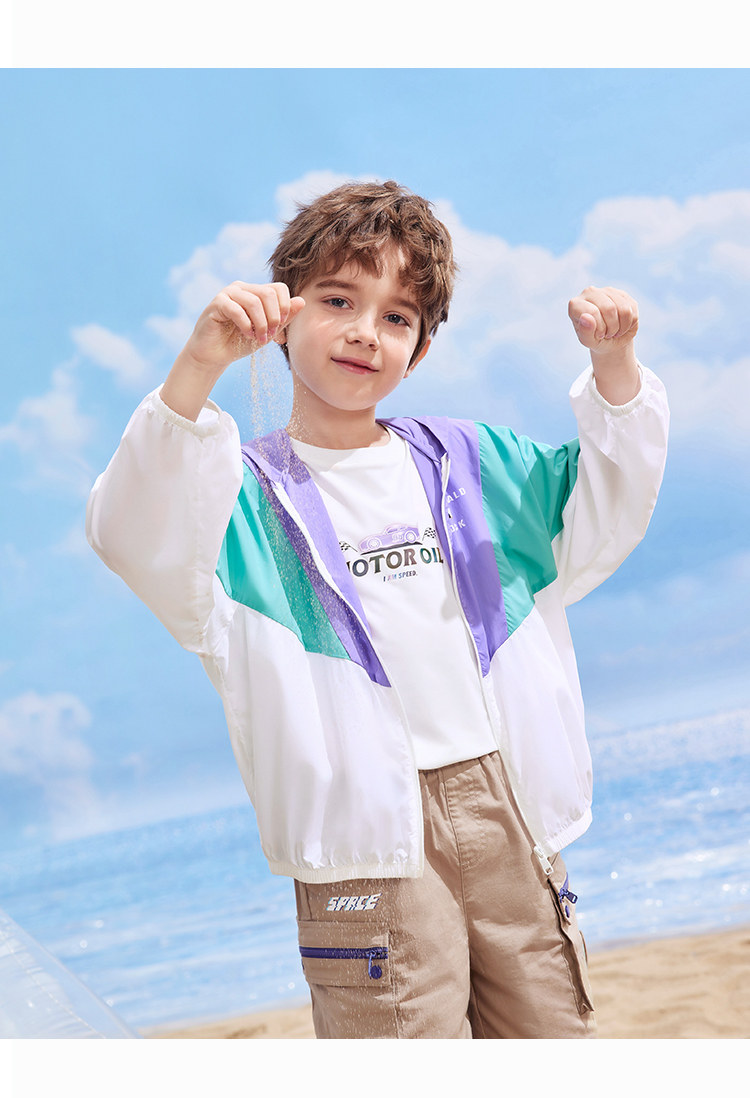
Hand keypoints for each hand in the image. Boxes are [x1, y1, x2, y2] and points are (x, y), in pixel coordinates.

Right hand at [161, 283, 304, 420]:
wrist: (215, 355)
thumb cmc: (240, 342)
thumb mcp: (268, 332)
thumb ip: (284, 318)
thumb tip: (302, 301)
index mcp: (256, 292)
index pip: (278, 288)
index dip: (284, 308)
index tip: (280, 329)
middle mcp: (243, 288)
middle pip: (268, 293)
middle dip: (274, 317)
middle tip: (270, 336)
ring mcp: (228, 293)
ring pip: (254, 301)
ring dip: (261, 324)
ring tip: (259, 339)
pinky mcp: (217, 303)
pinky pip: (237, 309)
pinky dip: (246, 325)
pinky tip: (247, 335)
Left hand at [568, 286, 638, 357]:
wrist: (610, 341)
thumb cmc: (595, 340)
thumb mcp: (588, 341)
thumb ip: (585, 332)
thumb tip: (585, 317)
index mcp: (576, 304)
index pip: (592, 312)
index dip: (599, 328)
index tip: (597, 335)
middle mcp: (590, 292)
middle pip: (609, 308)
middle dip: (612, 327)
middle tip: (607, 334)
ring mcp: (607, 291)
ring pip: (623, 309)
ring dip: (621, 327)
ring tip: (614, 331)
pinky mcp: (623, 294)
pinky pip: (632, 310)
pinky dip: (629, 324)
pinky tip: (621, 326)